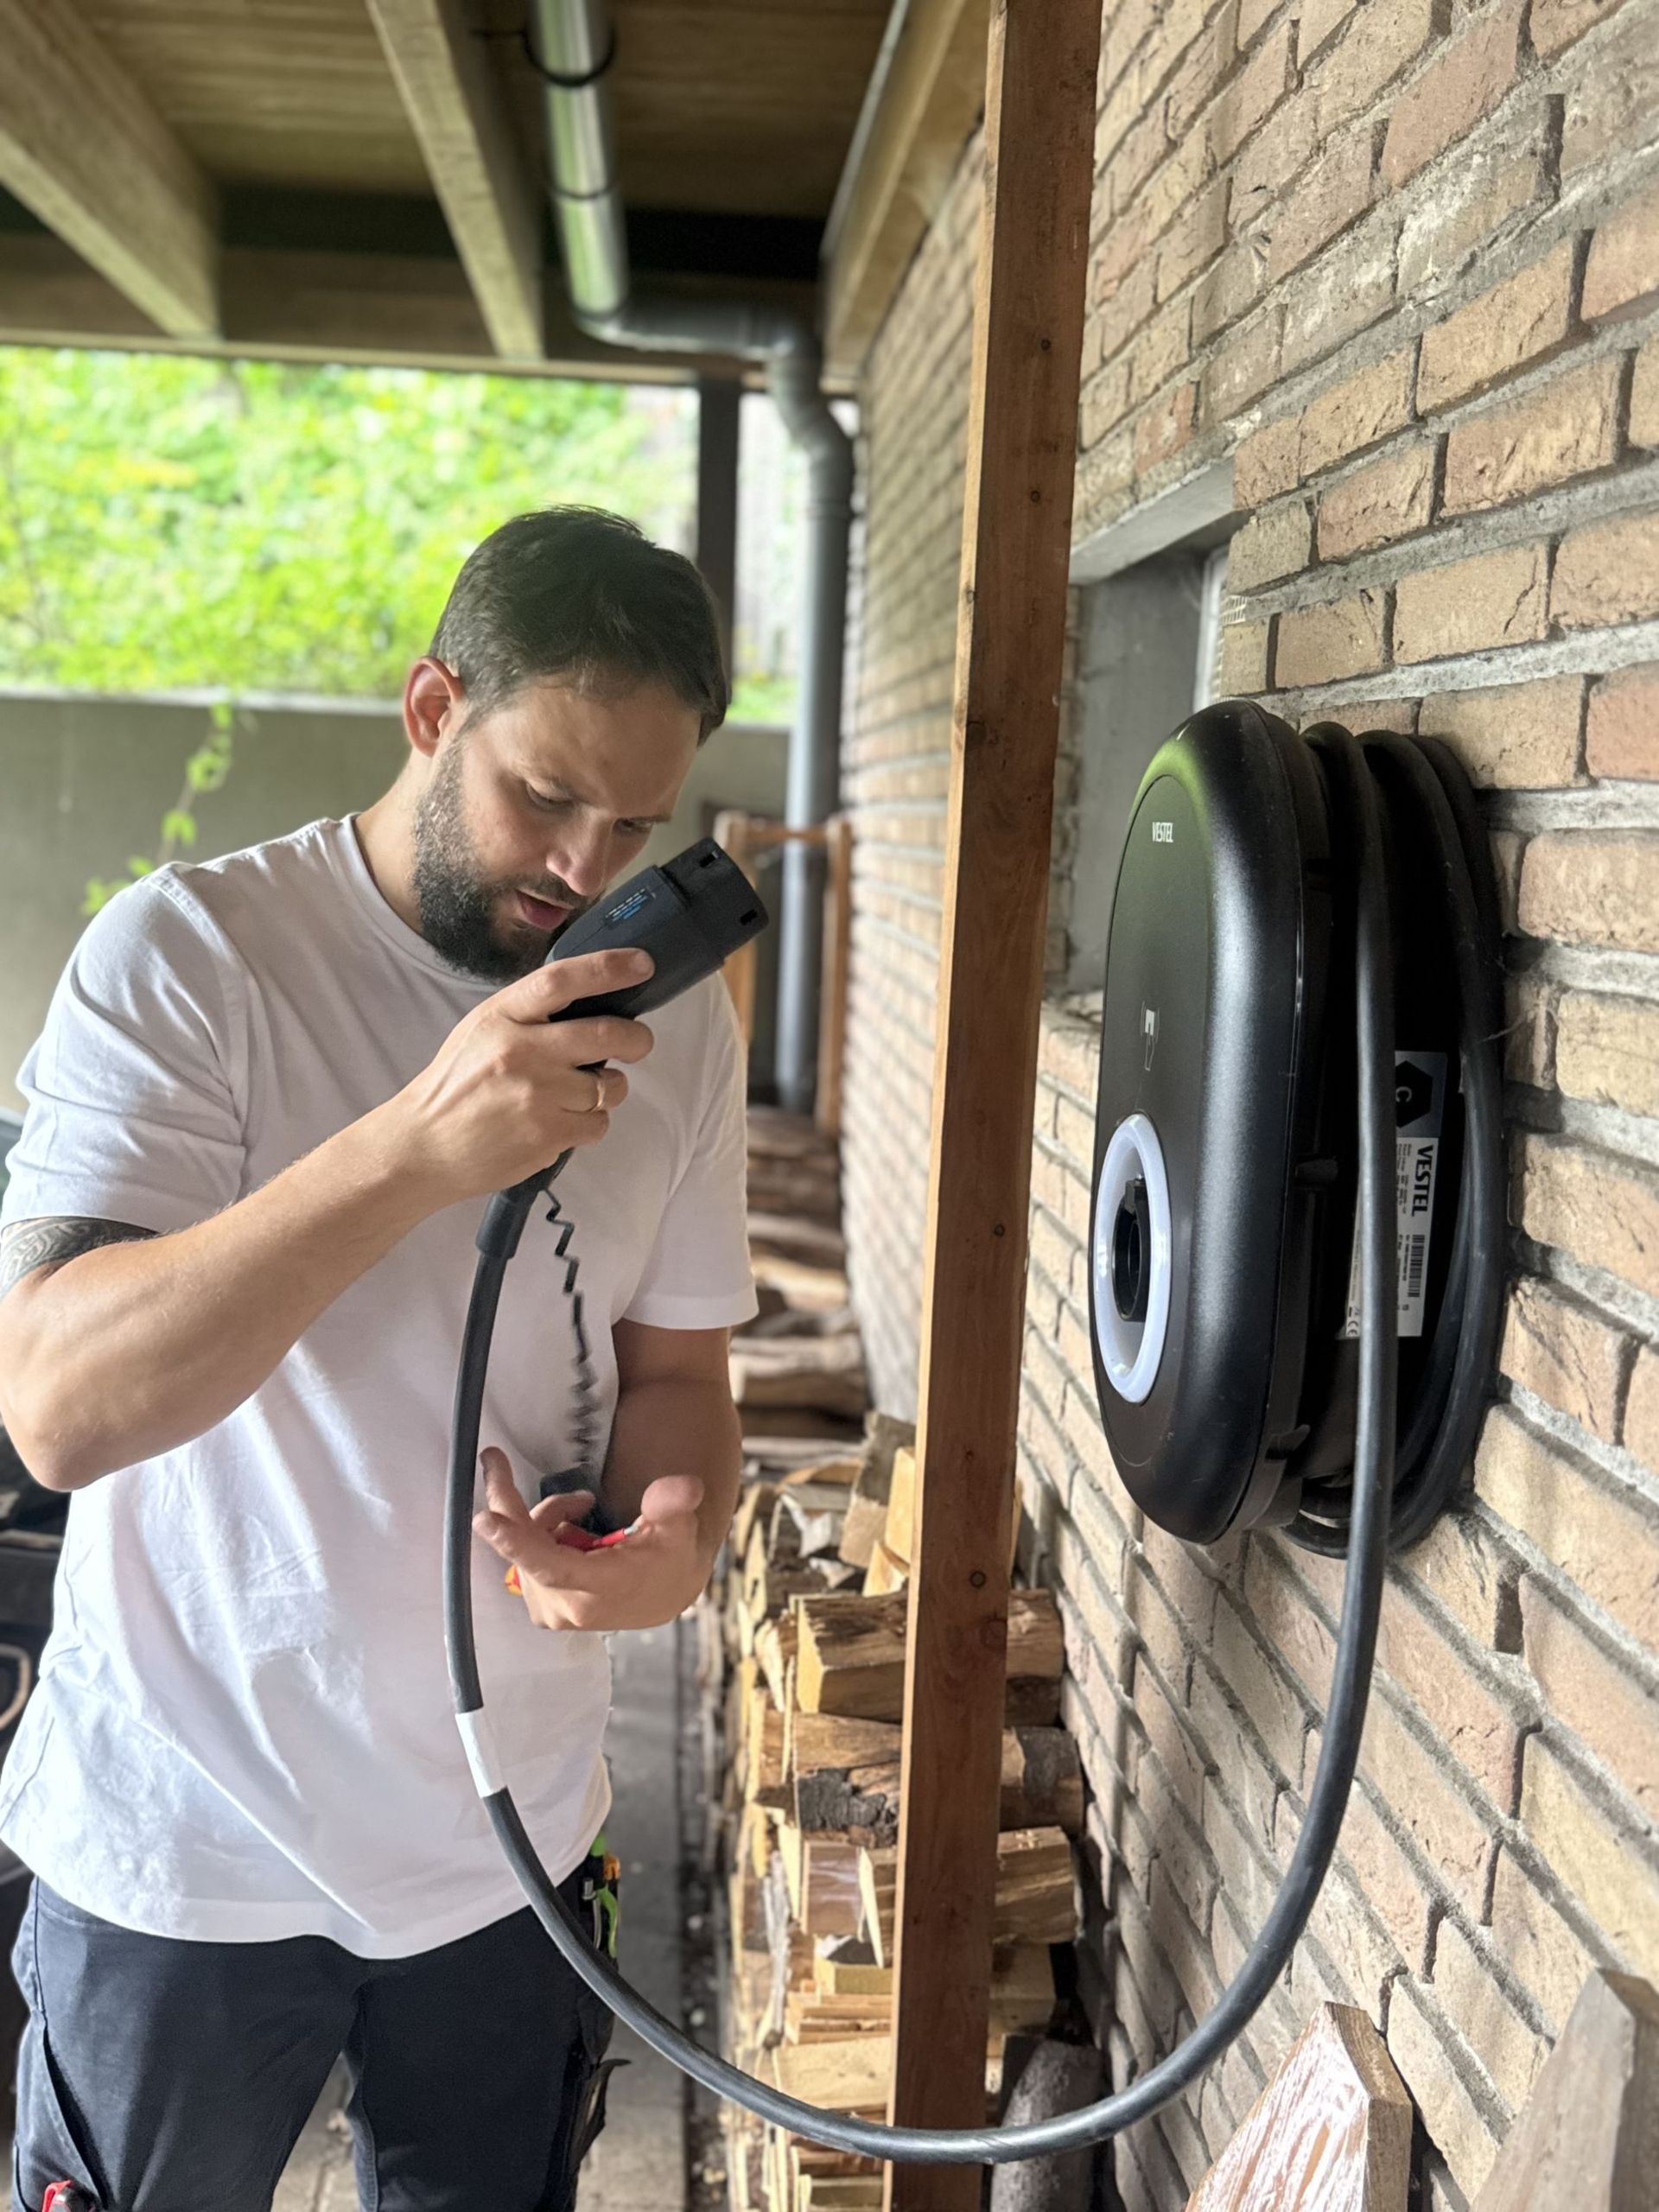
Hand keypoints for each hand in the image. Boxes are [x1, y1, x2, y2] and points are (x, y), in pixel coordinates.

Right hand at [380, 950, 656, 1204]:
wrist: (425, 1146)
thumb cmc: (456, 1085)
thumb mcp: (482, 1030)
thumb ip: (528, 1013)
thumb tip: (589, 998)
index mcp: (503, 1017)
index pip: (561, 980)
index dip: (608, 968)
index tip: (642, 964)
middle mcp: (522, 1051)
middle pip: (606, 1033)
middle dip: (637, 1038)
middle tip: (638, 1043)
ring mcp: (537, 1095)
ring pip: (610, 1085)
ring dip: (610, 1089)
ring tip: (582, 1093)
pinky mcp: (547, 1134)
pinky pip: (598, 1123)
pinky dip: (591, 1122)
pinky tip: (564, 1121)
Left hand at [473, 1447, 708, 1631]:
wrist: (664, 1596)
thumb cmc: (669, 1559)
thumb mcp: (678, 1527)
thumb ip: (673, 1505)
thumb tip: (684, 1487)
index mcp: (599, 1588)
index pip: (550, 1566)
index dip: (515, 1542)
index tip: (483, 1519)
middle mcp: (567, 1607)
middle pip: (526, 1546)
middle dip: (533, 1506)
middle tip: (516, 1468)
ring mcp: (550, 1611)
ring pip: (524, 1548)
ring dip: (546, 1520)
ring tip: (582, 1511)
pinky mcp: (542, 1609)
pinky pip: (525, 1560)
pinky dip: (540, 1536)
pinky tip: (571, 1533)